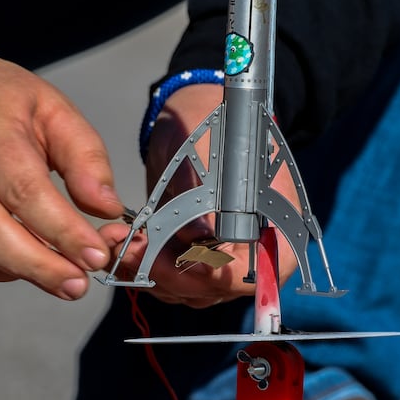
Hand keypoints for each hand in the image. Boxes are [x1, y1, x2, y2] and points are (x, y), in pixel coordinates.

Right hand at [0, 52, 124, 299]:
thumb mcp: (51, 108)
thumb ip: (85, 156)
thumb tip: (109, 209)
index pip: (23, 189)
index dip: (62, 231)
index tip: (97, 257)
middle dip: (39, 267)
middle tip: (78, 286)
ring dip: (12, 272)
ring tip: (47, 268)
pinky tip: (5, 260)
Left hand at [100, 83, 299, 307]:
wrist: (198, 111)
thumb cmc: (214, 125)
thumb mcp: (211, 156)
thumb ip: (206, 200)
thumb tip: (196, 241)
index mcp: (277, 228)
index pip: (250, 274)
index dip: (211, 276)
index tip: (173, 264)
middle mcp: (254, 252)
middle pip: (214, 288)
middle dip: (169, 274)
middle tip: (131, 251)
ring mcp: (225, 256)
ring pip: (187, 287)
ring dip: (151, 273)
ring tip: (122, 245)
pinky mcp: (196, 253)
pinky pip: (173, 276)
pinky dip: (147, 266)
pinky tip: (125, 246)